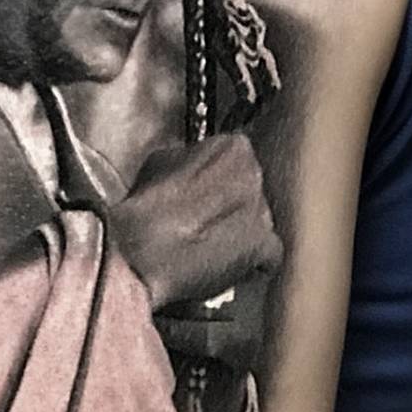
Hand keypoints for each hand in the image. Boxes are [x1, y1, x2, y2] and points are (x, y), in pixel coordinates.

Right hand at [109, 134, 282, 310]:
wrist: (145, 251)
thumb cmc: (148, 206)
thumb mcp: (162, 160)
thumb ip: (191, 157)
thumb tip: (193, 165)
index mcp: (234, 147)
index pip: (236, 156)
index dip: (217, 175)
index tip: (203, 186)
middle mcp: (255, 175)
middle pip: (249, 187)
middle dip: (231, 201)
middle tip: (203, 215)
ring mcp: (263, 212)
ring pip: (257, 220)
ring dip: (239, 231)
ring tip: (207, 243)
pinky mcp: (265, 248)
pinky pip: (266, 254)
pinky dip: (250, 261)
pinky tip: (222, 263)